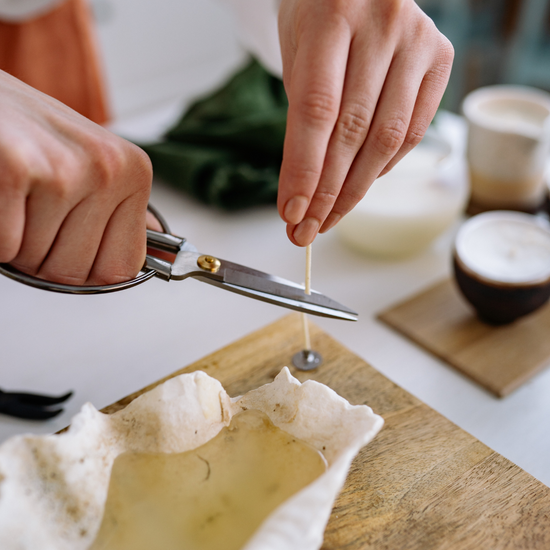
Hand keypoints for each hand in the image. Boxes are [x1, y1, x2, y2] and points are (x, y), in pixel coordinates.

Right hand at [0, 70, 152, 284]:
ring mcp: (66, 169)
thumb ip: (125, 215)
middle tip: (33, 215)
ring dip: (19, 244)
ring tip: (19, 199)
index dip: (85, 270)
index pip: (122, 269)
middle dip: (45, 258)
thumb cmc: (35, 135)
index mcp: (134, 172)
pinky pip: (8, 248)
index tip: (67, 244)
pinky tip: (3, 198)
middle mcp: (108, 169)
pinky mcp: (20, 168)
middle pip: (75, 271)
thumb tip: (167, 256)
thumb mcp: (95, 167)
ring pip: (37, 261)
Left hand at [277, 0, 453, 245]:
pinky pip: (412, 130)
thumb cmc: (318, 21)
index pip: (317, 110)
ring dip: (356, 189)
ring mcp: (418, 40)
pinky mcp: (441, 58)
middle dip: (327, 191)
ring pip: (387, 138)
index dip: (305, 169)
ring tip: (330, 217)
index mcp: (333, 15)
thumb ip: (301, 120)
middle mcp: (383, 23)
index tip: (291, 212)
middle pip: (353, 131)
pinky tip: (362, 182)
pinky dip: (384, 166)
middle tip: (307, 228)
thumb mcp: (296, 56)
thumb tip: (301, 194)